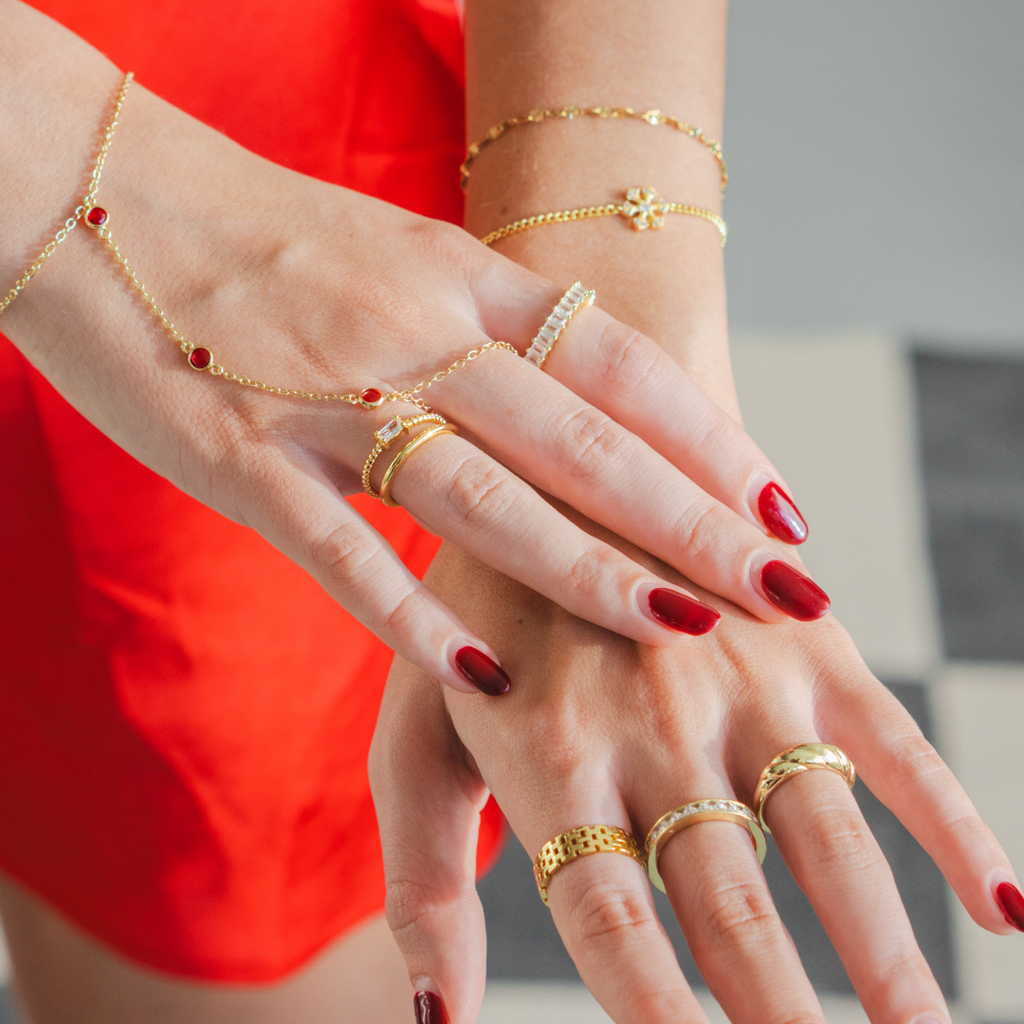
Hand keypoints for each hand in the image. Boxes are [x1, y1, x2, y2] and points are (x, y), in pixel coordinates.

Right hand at [2, 38, 827, 694]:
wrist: (93, 185)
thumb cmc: (257, 234)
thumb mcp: (397, 254)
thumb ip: (484, 327)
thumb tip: (573, 404)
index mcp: (457, 276)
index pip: (619, 363)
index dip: (712, 437)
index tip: (783, 509)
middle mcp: (413, 333)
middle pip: (584, 438)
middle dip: (697, 521)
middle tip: (787, 589)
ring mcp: (327, 397)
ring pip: (486, 497)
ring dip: (590, 572)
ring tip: (684, 631)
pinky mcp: (238, 458)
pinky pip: (340, 549)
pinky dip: (410, 619)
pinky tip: (484, 680)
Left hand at [370, 539, 1019, 1023]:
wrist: (550, 461)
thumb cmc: (472, 615)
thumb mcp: (415, 730)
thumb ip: (426, 876)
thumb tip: (441, 1020)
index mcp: (548, 760)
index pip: (612, 931)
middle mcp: (652, 726)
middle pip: (730, 912)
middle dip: (782, 1023)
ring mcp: (739, 678)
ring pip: (829, 846)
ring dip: (885, 961)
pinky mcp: (802, 638)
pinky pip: (894, 743)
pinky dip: (955, 827)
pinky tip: (1004, 910)